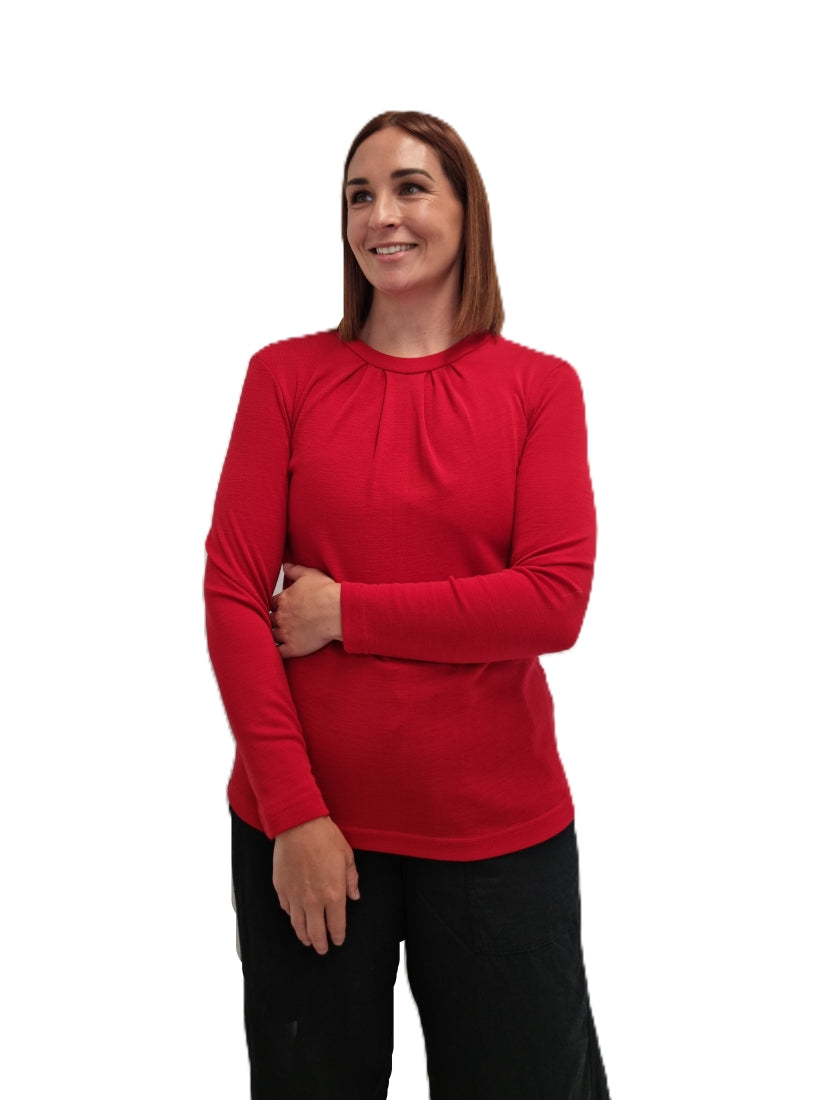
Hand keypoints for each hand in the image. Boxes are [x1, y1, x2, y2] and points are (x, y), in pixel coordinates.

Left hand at [270, 564, 342, 657]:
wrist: (338, 611)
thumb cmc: (326, 593)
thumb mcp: (310, 574)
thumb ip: (295, 570)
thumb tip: (285, 565)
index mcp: (283, 600)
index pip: (271, 604)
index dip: (276, 606)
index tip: (281, 608)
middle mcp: (281, 617)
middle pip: (270, 620)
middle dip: (275, 620)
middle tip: (281, 622)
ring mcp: (286, 633)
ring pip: (272, 636)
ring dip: (275, 635)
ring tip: (280, 636)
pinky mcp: (293, 647)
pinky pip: (278, 653)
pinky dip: (276, 653)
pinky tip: (277, 653)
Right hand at [272, 816, 359, 953]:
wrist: (299, 825)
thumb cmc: (325, 838)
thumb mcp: (347, 857)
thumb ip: (351, 880)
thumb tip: (354, 895)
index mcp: (333, 894)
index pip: (336, 925)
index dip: (337, 936)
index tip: (338, 940)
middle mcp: (314, 901)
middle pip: (316, 932)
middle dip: (320, 943)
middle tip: (322, 949)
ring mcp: (295, 896)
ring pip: (298, 925)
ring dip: (304, 936)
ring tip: (307, 941)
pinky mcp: (281, 889)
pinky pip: (286, 909)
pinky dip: (291, 916)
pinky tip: (294, 917)